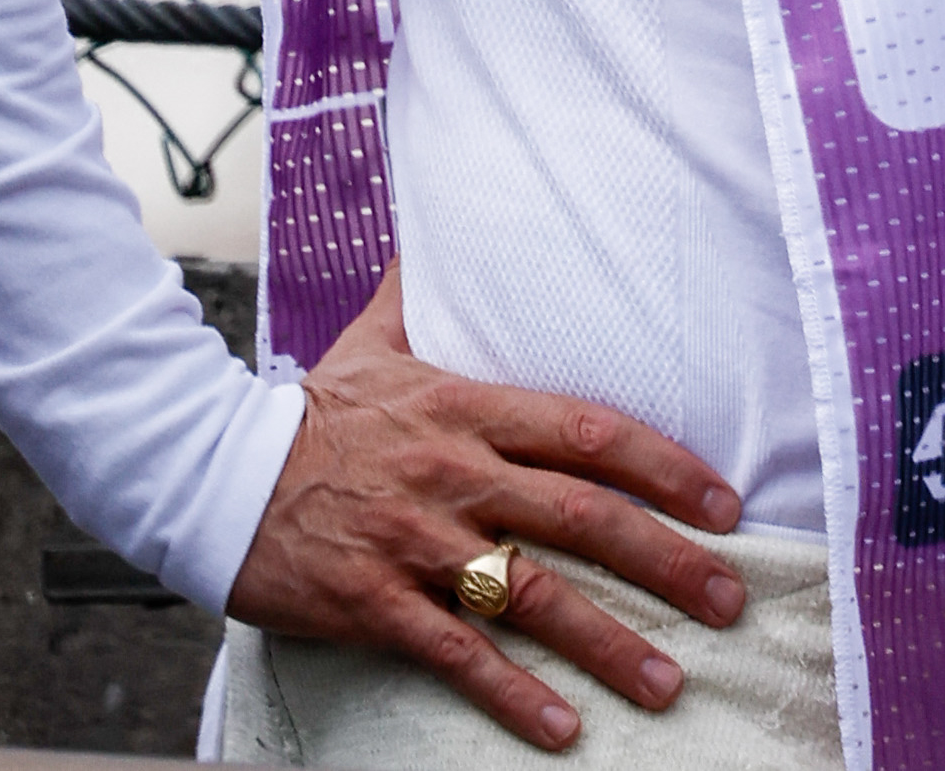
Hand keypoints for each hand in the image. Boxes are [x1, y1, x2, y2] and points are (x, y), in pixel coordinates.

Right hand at [225, 261, 747, 747]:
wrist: (213, 473)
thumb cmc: (310, 411)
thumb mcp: (374, 339)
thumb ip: (426, 291)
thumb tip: (449, 224)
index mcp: (464, 407)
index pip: (586, 430)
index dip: (663, 465)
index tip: (723, 503)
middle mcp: (453, 473)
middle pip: (580, 516)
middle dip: (665, 560)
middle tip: (730, 597)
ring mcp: (416, 543)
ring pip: (531, 595)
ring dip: (608, 643)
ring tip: (669, 683)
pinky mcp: (375, 605)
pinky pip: (457, 655)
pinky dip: (513, 695)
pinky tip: (563, 731)